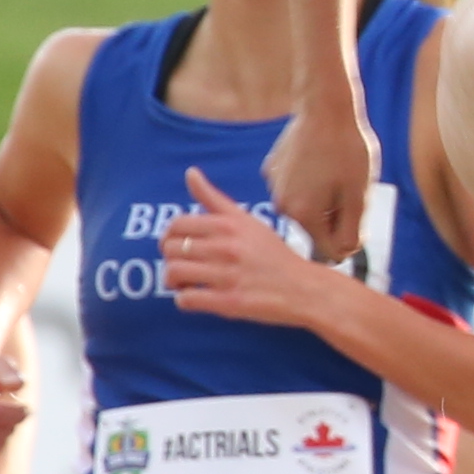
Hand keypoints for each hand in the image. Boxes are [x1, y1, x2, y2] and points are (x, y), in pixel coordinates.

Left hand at [152, 169, 336, 332]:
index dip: (170, 236)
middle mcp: (227, 247)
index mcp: (229, 225)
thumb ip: (214, 198)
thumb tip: (190, 172)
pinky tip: (197, 296)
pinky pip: (187, 299)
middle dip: (171, 259)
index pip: (177, 224)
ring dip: (173, 281)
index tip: (179, 245)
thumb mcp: (247, 220)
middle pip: (171, 249)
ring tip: (185, 283)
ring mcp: (228, 275)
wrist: (304, 289)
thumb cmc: (273, 254)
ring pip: (174, 273)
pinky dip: (185, 300)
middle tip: (183, 266)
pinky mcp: (229, 302)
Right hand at [267, 86, 376, 265]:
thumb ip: (352, 232)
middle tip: (350, 188)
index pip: (329, 252)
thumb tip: (344, 255)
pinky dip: (309, 182)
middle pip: (317, 229)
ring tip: (335, 171)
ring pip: (306, 208)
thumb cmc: (347, 149)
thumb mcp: (359, 195)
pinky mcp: (272, 169)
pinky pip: (296, 188)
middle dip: (335, 217)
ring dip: (323, 199)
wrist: (324, 107)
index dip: (350, 240)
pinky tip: (319, 160)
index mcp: (303, 215)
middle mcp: (282, 205)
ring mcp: (274, 186)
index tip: (359, 219)